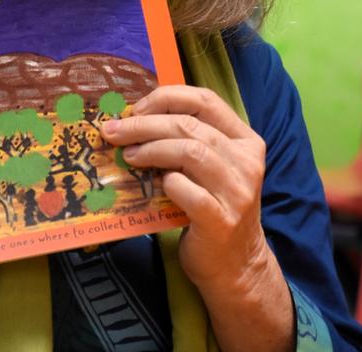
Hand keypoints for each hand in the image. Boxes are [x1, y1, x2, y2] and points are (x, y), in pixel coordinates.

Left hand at [101, 86, 272, 293]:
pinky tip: (157, 185)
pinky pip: (189, 191)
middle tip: (114, 131)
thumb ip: (186, 141)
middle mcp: (247, 162)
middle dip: (144, 124)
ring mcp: (238, 192)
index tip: (135, 108)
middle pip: (189, 125)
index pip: (205, 100)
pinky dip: (168, 183)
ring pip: (190, 152)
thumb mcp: (209, 168)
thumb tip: (132, 118)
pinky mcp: (222, 221)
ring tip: (128, 156)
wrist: (235, 264)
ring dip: (151, 149)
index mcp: (245, 140)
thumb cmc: (213, 207)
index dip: (166, 98)